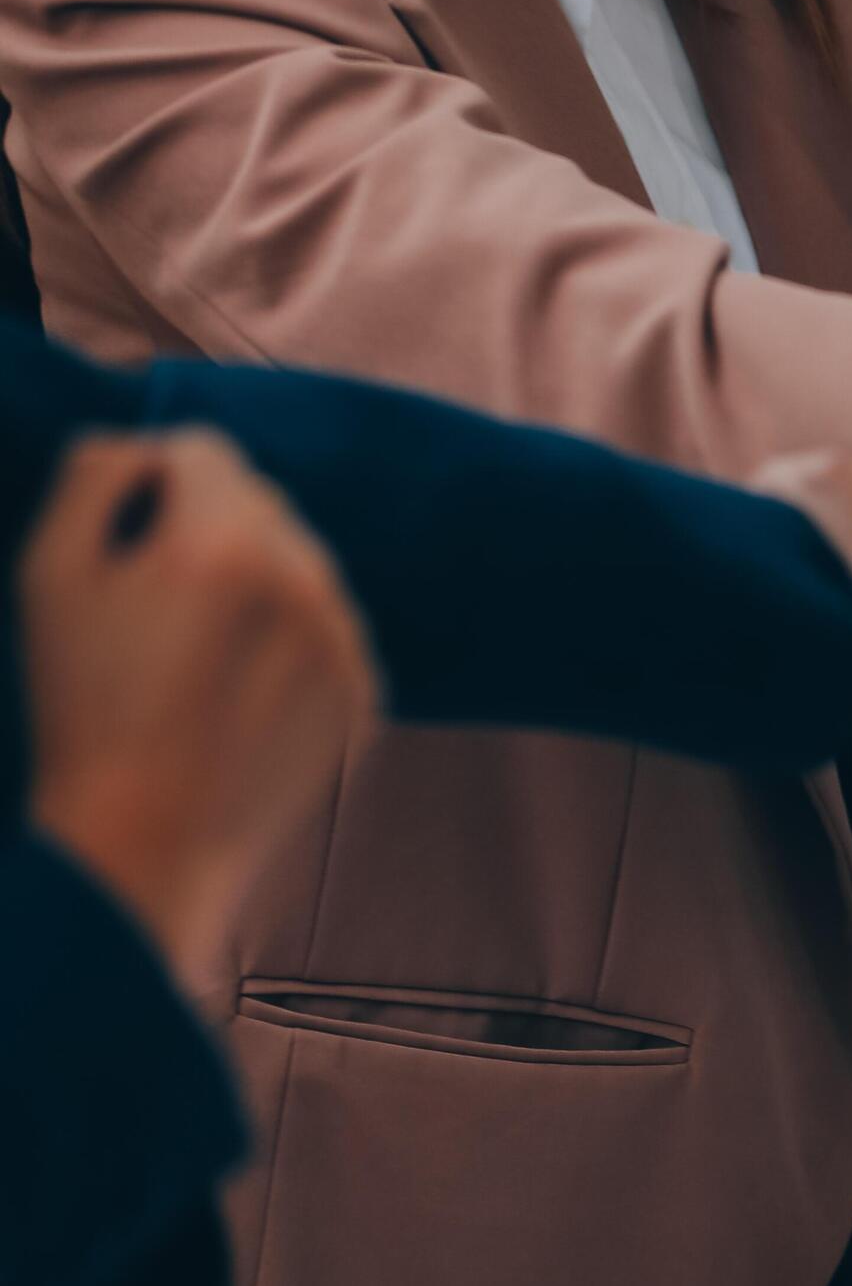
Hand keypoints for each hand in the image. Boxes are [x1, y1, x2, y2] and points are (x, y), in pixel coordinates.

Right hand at [18, 431, 377, 973]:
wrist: (145, 839)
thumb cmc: (84, 706)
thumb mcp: (52, 575)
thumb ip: (96, 480)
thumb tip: (141, 446)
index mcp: (225, 541)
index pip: (207, 452)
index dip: (155, 481)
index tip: (130, 532)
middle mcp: (304, 580)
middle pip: (261, 507)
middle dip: (209, 532)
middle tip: (156, 605)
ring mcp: (344, 641)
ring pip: (302, 570)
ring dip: (256, 587)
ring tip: (195, 658)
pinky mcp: (365, 693)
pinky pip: (328, 635)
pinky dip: (289, 647)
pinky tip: (234, 695)